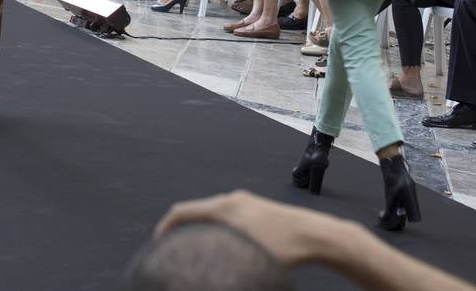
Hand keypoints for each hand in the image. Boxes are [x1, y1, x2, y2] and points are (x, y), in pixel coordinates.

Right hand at [154, 190, 329, 268]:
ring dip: (200, 226)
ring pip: (212, 212)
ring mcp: (245, 202)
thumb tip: (211, 276)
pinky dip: (216, 225)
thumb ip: (224, 263)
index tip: (158, 242)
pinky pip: (226, 214)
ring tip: (196, 245)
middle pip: (196, 209)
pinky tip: (223, 242)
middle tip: (174, 246)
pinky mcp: (257, 208)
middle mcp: (232, 199)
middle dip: (181, 226)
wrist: (317, 234)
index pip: (183, 211)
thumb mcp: (249, 258)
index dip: (166, 226)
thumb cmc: (285, 247)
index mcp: (225, 207)